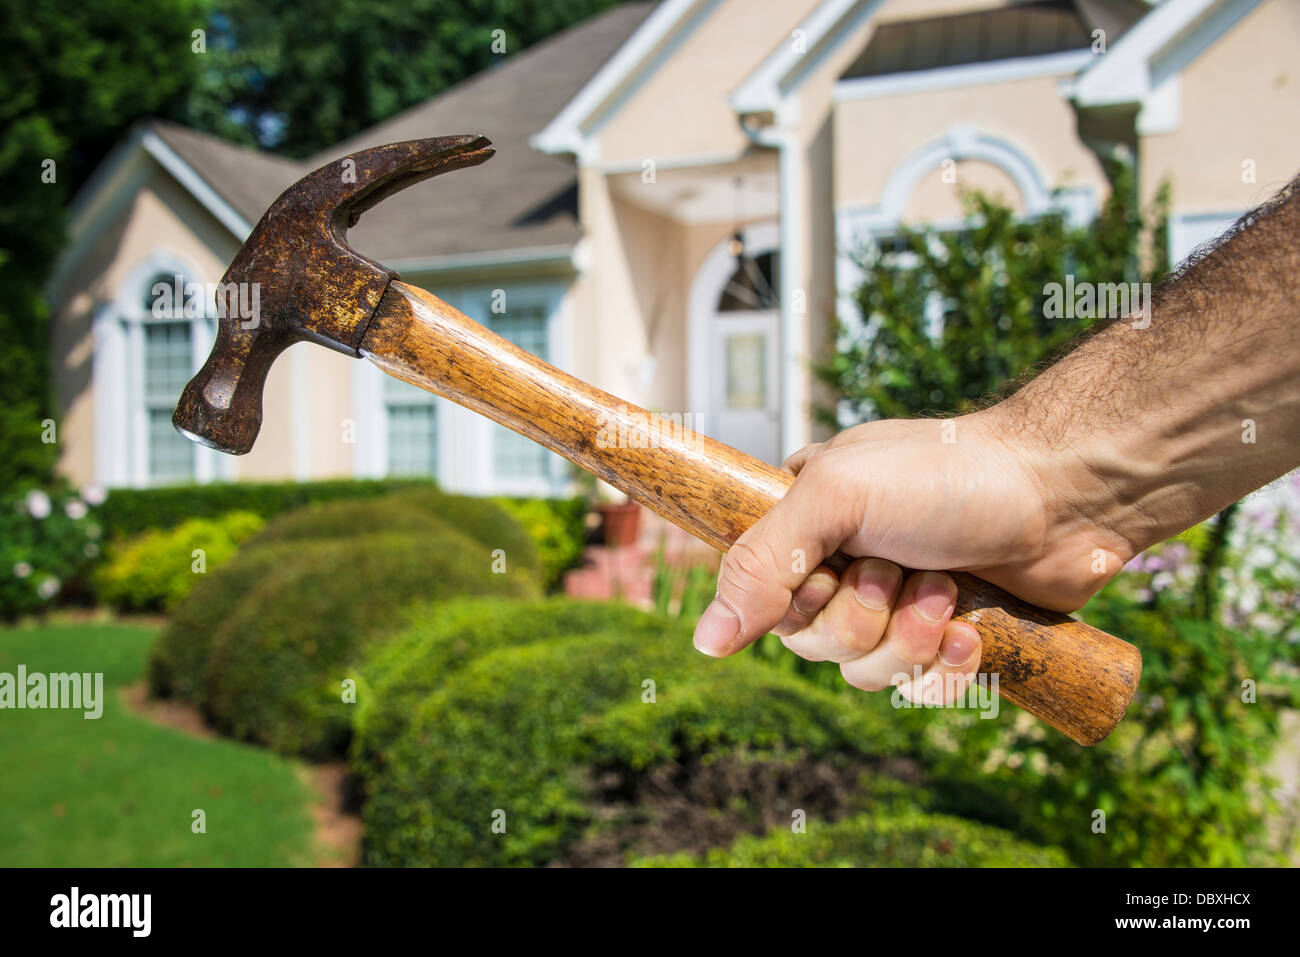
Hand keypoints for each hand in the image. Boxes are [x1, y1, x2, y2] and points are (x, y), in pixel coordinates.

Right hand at [691, 410, 1135, 701]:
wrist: (1063, 492)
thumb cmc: (947, 475)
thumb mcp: (835, 498)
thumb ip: (761, 563)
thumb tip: (705, 642)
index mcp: (805, 524)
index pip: (762, 597)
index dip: (798, 600)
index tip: (833, 567)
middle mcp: (844, 565)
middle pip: (813, 644)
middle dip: (865, 618)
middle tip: (903, 567)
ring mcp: (898, 604)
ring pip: (864, 673)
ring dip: (909, 638)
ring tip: (946, 588)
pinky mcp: (947, 639)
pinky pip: (919, 691)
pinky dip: (945, 669)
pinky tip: (972, 633)